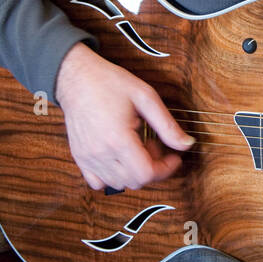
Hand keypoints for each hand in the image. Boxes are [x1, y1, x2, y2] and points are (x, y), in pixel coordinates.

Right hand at [54, 42, 194, 191]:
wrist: (75, 77)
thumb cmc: (109, 83)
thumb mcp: (146, 98)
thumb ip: (168, 125)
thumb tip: (187, 144)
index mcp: (118, 139)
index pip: (147, 174)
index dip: (166, 169)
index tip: (173, 157)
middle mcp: (101, 153)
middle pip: (135, 182)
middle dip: (152, 168)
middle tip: (154, 146)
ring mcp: (88, 157)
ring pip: (118, 184)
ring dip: (133, 172)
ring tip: (136, 148)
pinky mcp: (79, 157)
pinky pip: (97, 182)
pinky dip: (112, 177)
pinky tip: (119, 158)